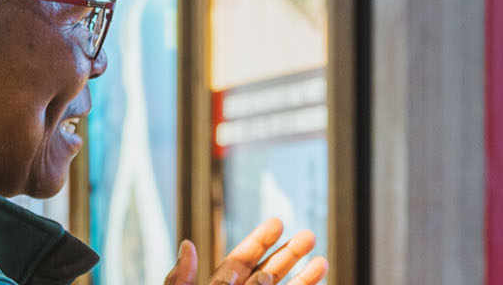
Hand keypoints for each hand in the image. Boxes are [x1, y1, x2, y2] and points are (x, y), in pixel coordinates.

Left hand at [162, 218, 329, 284]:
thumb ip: (180, 278)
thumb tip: (186, 245)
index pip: (240, 261)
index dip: (260, 241)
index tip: (278, 223)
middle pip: (267, 273)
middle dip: (289, 254)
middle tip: (308, 236)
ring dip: (303, 278)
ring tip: (322, 260)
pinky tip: (318, 276)